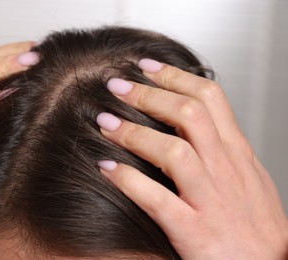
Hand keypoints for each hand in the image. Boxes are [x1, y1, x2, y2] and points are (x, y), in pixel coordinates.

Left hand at [96, 59, 287, 258]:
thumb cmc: (254, 225)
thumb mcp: (246, 175)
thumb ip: (221, 146)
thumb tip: (194, 121)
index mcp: (236, 153)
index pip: (209, 98)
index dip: (175, 76)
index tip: (146, 66)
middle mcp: (225, 169)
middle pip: (188, 115)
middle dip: (148, 95)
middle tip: (116, 84)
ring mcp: (210, 199)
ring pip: (173, 152)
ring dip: (134, 133)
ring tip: (105, 122)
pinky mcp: (194, 230)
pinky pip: (156, 199)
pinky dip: (127, 180)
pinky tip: (106, 168)